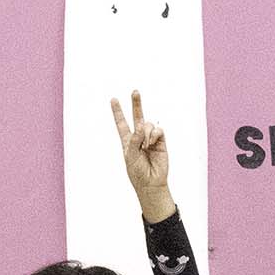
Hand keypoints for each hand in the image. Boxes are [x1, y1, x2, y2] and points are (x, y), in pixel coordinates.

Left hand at [110, 91, 175, 222]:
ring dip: (146, 133)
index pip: (121, 124)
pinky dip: (153, 135)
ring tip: (146, 146)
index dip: (117, 112)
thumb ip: (134, 140)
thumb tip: (142, 126)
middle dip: (136, 104)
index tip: (113, 100)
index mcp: (127, 141)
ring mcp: (150, 138)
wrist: (151, 182)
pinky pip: (158, 130)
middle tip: (135, 91)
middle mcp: (139, 137)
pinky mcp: (161, 141)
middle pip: (137, 117)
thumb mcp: (130, 156)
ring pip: (148, 124)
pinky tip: (151, 144)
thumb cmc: (137, 172)